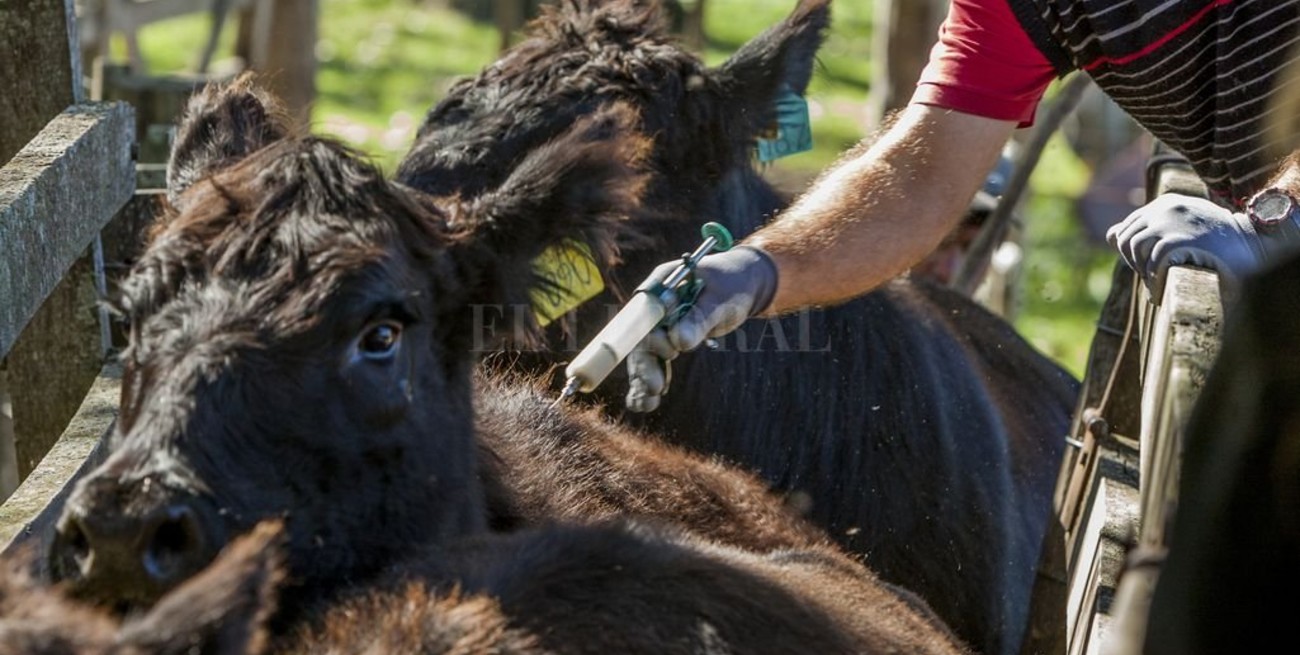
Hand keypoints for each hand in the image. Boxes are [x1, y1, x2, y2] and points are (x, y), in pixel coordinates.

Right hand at [625, 245, 777, 412]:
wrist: (742, 285)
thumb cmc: (732, 284)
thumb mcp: (721, 298)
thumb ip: (700, 317)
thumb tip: (679, 342)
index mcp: (661, 286)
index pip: (643, 313)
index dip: (648, 335)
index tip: (668, 353)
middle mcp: (654, 306)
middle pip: (641, 338)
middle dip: (645, 364)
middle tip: (656, 388)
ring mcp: (659, 325)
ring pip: (644, 355)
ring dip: (644, 379)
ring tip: (647, 404)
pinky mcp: (667, 340)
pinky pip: (654, 363)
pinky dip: (649, 382)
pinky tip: (644, 404)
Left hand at [1106, 193, 1265, 299]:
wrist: (1253, 243)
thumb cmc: (1217, 239)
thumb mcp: (1182, 225)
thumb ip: (1148, 227)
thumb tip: (1109, 235)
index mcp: (1164, 203)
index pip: (1127, 227)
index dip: (1130, 250)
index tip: (1144, 265)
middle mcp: (1164, 209)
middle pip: (1125, 238)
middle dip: (1132, 261)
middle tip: (1148, 277)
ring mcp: (1170, 223)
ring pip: (1134, 248)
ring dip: (1141, 270)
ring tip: (1155, 284)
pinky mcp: (1178, 241)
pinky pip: (1151, 262)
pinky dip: (1153, 280)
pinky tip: (1160, 291)